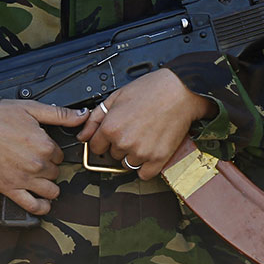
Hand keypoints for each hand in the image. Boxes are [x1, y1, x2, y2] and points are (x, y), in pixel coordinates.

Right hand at [0, 99, 87, 215]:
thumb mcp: (32, 108)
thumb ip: (60, 114)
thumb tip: (83, 115)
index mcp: (44, 145)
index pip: (60, 154)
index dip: (52, 150)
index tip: (43, 147)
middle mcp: (37, 165)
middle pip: (55, 171)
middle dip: (49, 166)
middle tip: (36, 158)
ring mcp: (24, 179)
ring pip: (51, 190)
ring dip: (49, 186)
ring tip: (41, 178)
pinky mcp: (10, 189)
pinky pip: (32, 206)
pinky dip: (41, 207)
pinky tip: (43, 203)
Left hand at [77, 69, 214, 180]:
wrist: (180, 91)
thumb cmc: (151, 89)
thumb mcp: (116, 97)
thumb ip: (95, 118)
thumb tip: (83, 135)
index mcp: (111, 127)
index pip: (95, 147)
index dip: (104, 139)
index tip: (113, 134)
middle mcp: (124, 143)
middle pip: (113, 155)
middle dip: (120, 145)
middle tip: (134, 129)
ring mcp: (141, 153)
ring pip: (128, 164)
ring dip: (133, 155)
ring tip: (144, 136)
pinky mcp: (158, 159)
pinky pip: (144, 174)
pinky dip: (147, 166)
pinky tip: (151, 150)